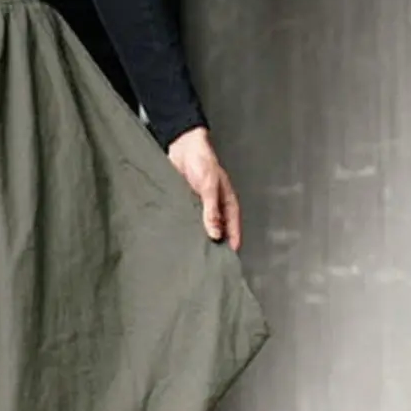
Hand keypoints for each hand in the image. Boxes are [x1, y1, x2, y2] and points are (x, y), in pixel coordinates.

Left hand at [167, 126, 241, 251]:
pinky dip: (184, 229)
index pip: (233, 228)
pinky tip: (178, 240)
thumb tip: (215, 234)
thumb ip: (211, 211)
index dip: (232, 242)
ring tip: (191, 257)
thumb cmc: (202, 161)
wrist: (183, 147)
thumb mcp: (209, 186)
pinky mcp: (186, 205)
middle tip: (209, 263)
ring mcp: (200, 207)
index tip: (229, 259)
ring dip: (197, 239)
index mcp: (226, 203)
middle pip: (217, 231)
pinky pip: (187, 221)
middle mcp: (214, 207)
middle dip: (214, 245)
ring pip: (201, 228)